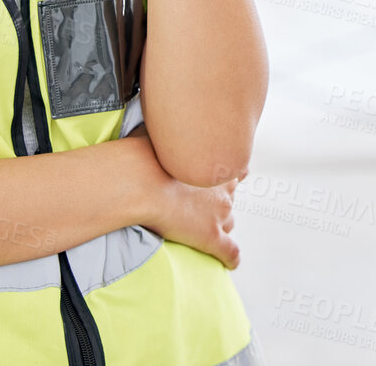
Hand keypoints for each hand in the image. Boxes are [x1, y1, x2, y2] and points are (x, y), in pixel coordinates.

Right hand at [123, 123, 240, 268]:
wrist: (141, 181)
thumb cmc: (145, 155)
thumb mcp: (160, 134)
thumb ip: (166, 131)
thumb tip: (157, 112)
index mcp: (213, 164)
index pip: (233, 169)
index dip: (226, 175)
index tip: (221, 175)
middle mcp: (222, 188)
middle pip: (230, 197)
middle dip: (219, 200)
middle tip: (201, 203)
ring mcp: (219, 214)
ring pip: (228, 222)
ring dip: (219, 224)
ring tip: (204, 228)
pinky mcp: (211, 237)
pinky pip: (230, 252)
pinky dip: (231, 258)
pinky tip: (230, 262)